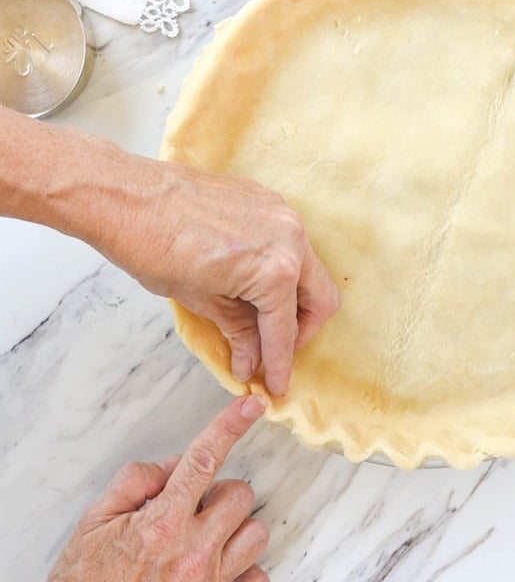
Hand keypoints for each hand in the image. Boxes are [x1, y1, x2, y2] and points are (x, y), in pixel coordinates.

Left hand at [0, 106, 339, 395]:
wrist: (125, 195)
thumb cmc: (153, 248)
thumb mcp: (200, 300)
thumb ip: (237, 331)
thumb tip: (251, 362)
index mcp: (276, 269)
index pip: (285, 330)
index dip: (280, 364)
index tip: (277, 386)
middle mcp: (290, 237)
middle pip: (321, 297)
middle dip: (301, 330)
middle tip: (274, 349)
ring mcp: (281, 213)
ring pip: (309, 267)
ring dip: (292, 296)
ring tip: (257, 316)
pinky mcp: (265, 198)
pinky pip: (287, 240)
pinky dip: (278, 265)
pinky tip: (247, 277)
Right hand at [3, 395, 268, 581]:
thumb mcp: (95, 519)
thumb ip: (137, 480)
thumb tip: (175, 464)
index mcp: (161, 524)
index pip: (204, 460)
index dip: (230, 426)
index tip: (251, 405)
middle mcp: (192, 554)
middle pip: (240, 495)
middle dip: (218, 494)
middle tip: (191, 510)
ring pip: (256, 533)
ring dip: (234, 530)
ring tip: (203, 542)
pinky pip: (259, 578)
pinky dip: (243, 570)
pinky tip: (215, 570)